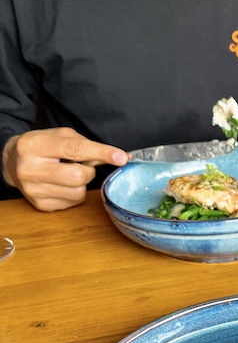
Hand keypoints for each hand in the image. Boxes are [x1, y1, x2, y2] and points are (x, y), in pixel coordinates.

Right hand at [2, 128, 128, 210]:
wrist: (11, 163)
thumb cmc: (41, 147)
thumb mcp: (59, 136)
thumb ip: (84, 144)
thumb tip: (116, 157)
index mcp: (34, 146)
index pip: (74, 149)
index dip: (101, 153)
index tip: (121, 157)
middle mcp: (31, 169)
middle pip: (78, 176)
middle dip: (88, 171)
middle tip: (80, 165)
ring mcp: (34, 190)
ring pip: (78, 192)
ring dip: (81, 183)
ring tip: (67, 173)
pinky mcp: (41, 205)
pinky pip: (73, 203)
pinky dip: (74, 193)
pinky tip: (62, 184)